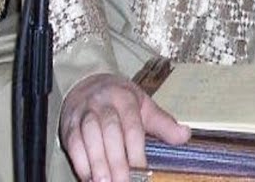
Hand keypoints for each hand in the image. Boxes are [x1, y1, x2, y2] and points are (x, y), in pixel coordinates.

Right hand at [58, 72, 190, 181]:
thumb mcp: (144, 105)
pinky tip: (87, 178)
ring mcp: (84, 113)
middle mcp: (103, 104)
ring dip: (96, 162)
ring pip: (88, 137)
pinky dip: (79, 162)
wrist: (86, 81)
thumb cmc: (120, 98)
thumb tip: (185, 135)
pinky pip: (73, 143)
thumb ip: (163, 123)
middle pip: (109, 132)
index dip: (135, 149)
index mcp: (125, 98)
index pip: (132, 126)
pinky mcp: (69, 124)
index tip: (141, 170)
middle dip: (115, 160)